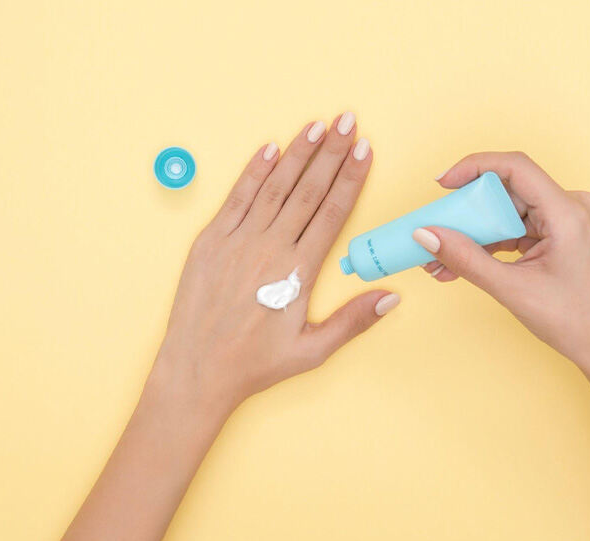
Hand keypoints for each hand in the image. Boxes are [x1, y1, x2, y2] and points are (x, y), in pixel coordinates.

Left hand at [149, 114, 398, 418]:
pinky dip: (253, 172)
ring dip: (297, 153)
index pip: (332, 212)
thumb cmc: (255, 365)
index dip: (351, 178)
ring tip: (317, 126)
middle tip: (348, 122)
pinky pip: (236, 198)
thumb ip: (353, 320)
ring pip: (274, 187)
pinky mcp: (209, 242)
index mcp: (297, 272)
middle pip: (307, 190)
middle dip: (331, 153)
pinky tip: (269, 148)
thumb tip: (393, 296)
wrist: (197, 370)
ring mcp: (236, 241)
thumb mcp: (312, 351)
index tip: (365, 151)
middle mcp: (269, 248)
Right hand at [415, 152, 589, 374]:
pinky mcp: (562, 234)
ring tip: (441, 260)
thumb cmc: (575, 321)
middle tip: (436, 231)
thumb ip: (465, 259)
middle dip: (468, 213)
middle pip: (508, 192)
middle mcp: (572, 207)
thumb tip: (427, 235)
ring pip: (510, 212)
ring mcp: (569, 220)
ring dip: (476, 234)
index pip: (515, 167)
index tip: (443, 183)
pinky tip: (464, 263)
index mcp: (568, 213)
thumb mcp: (511, 289)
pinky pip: (519, 228)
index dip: (474, 167)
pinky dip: (492, 244)